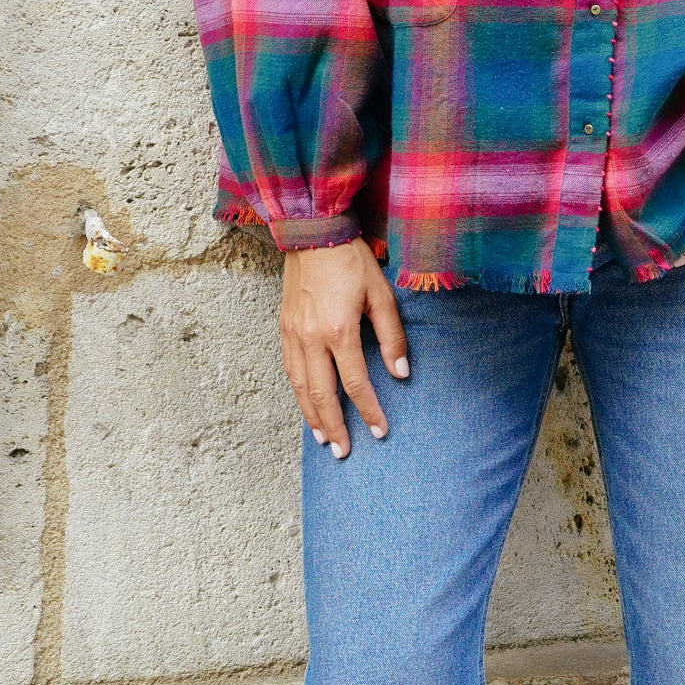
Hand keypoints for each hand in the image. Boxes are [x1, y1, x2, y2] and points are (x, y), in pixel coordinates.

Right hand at [280, 240, 409, 456]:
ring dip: (311, 417)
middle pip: (321, 395)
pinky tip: (307, 406)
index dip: (369, 411)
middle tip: (344, 452)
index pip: (355, 383)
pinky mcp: (284, 328)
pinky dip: (298, 394)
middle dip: (334, 426)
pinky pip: (290, 371)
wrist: (312, 232)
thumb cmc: (351, 261)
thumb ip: (392, 336)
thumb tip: (401, 373)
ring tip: (323, 439)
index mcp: (339, 330)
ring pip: (299, 388)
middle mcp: (311, 338)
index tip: (380, 432)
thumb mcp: (381, 294)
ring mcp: (293, 334)